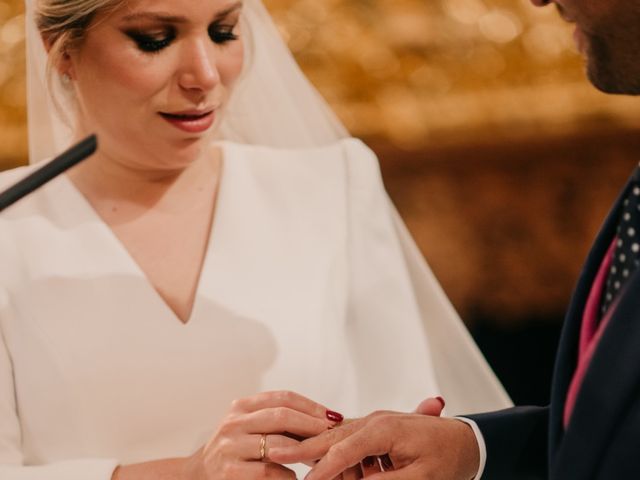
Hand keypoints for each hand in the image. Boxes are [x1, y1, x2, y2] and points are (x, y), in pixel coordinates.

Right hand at [182, 391, 342, 478]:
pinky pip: (270, 472)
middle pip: (282, 416)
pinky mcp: (230, 473)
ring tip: (320, 458)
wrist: (198, 477)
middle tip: (332, 434)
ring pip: (279, 446)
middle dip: (312, 425)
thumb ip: (277, 421)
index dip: (311, 405)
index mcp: (241, 407)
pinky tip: (295, 477)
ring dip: (304, 453)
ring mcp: (230, 448)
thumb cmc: (236, 452)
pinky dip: (288, 475)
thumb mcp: (250, 428)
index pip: (282, 398)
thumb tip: (324, 419)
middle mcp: (233, 423)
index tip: (332, 415)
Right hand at [270, 397, 478, 479]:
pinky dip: (336, 455)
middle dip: (305, 450)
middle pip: (332, 437)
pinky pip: (349, 442)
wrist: (468, 439)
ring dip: (320, 455)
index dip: (323, 468)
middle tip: (276, 456)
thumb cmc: (449, 458)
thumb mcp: (421, 478)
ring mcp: (375, 424)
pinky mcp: (376, 430)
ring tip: (295, 463)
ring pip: (337, 438)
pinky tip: (328, 468)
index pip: (344, 448)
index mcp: (384, 429)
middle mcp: (375, 421)